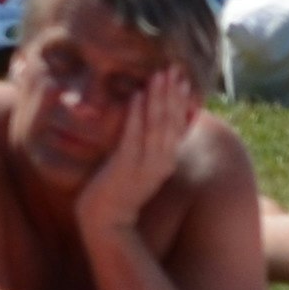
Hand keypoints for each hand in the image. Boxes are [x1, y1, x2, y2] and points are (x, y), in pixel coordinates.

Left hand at [77, 66, 199, 241]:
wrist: (106, 220)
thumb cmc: (119, 189)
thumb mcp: (139, 165)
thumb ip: (147, 146)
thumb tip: (152, 124)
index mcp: (165, 160)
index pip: (177, 126)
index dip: (180, 102)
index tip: (182, 79)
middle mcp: (161, 162)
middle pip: (171, 123)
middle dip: (172, 94)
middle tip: (174, 69)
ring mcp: (145, 165)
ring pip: (156, 127)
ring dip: (157, 99)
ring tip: (158, 75)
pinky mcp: (126, 167)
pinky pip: (133, 137)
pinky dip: (136, 116)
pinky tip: (136, 96)